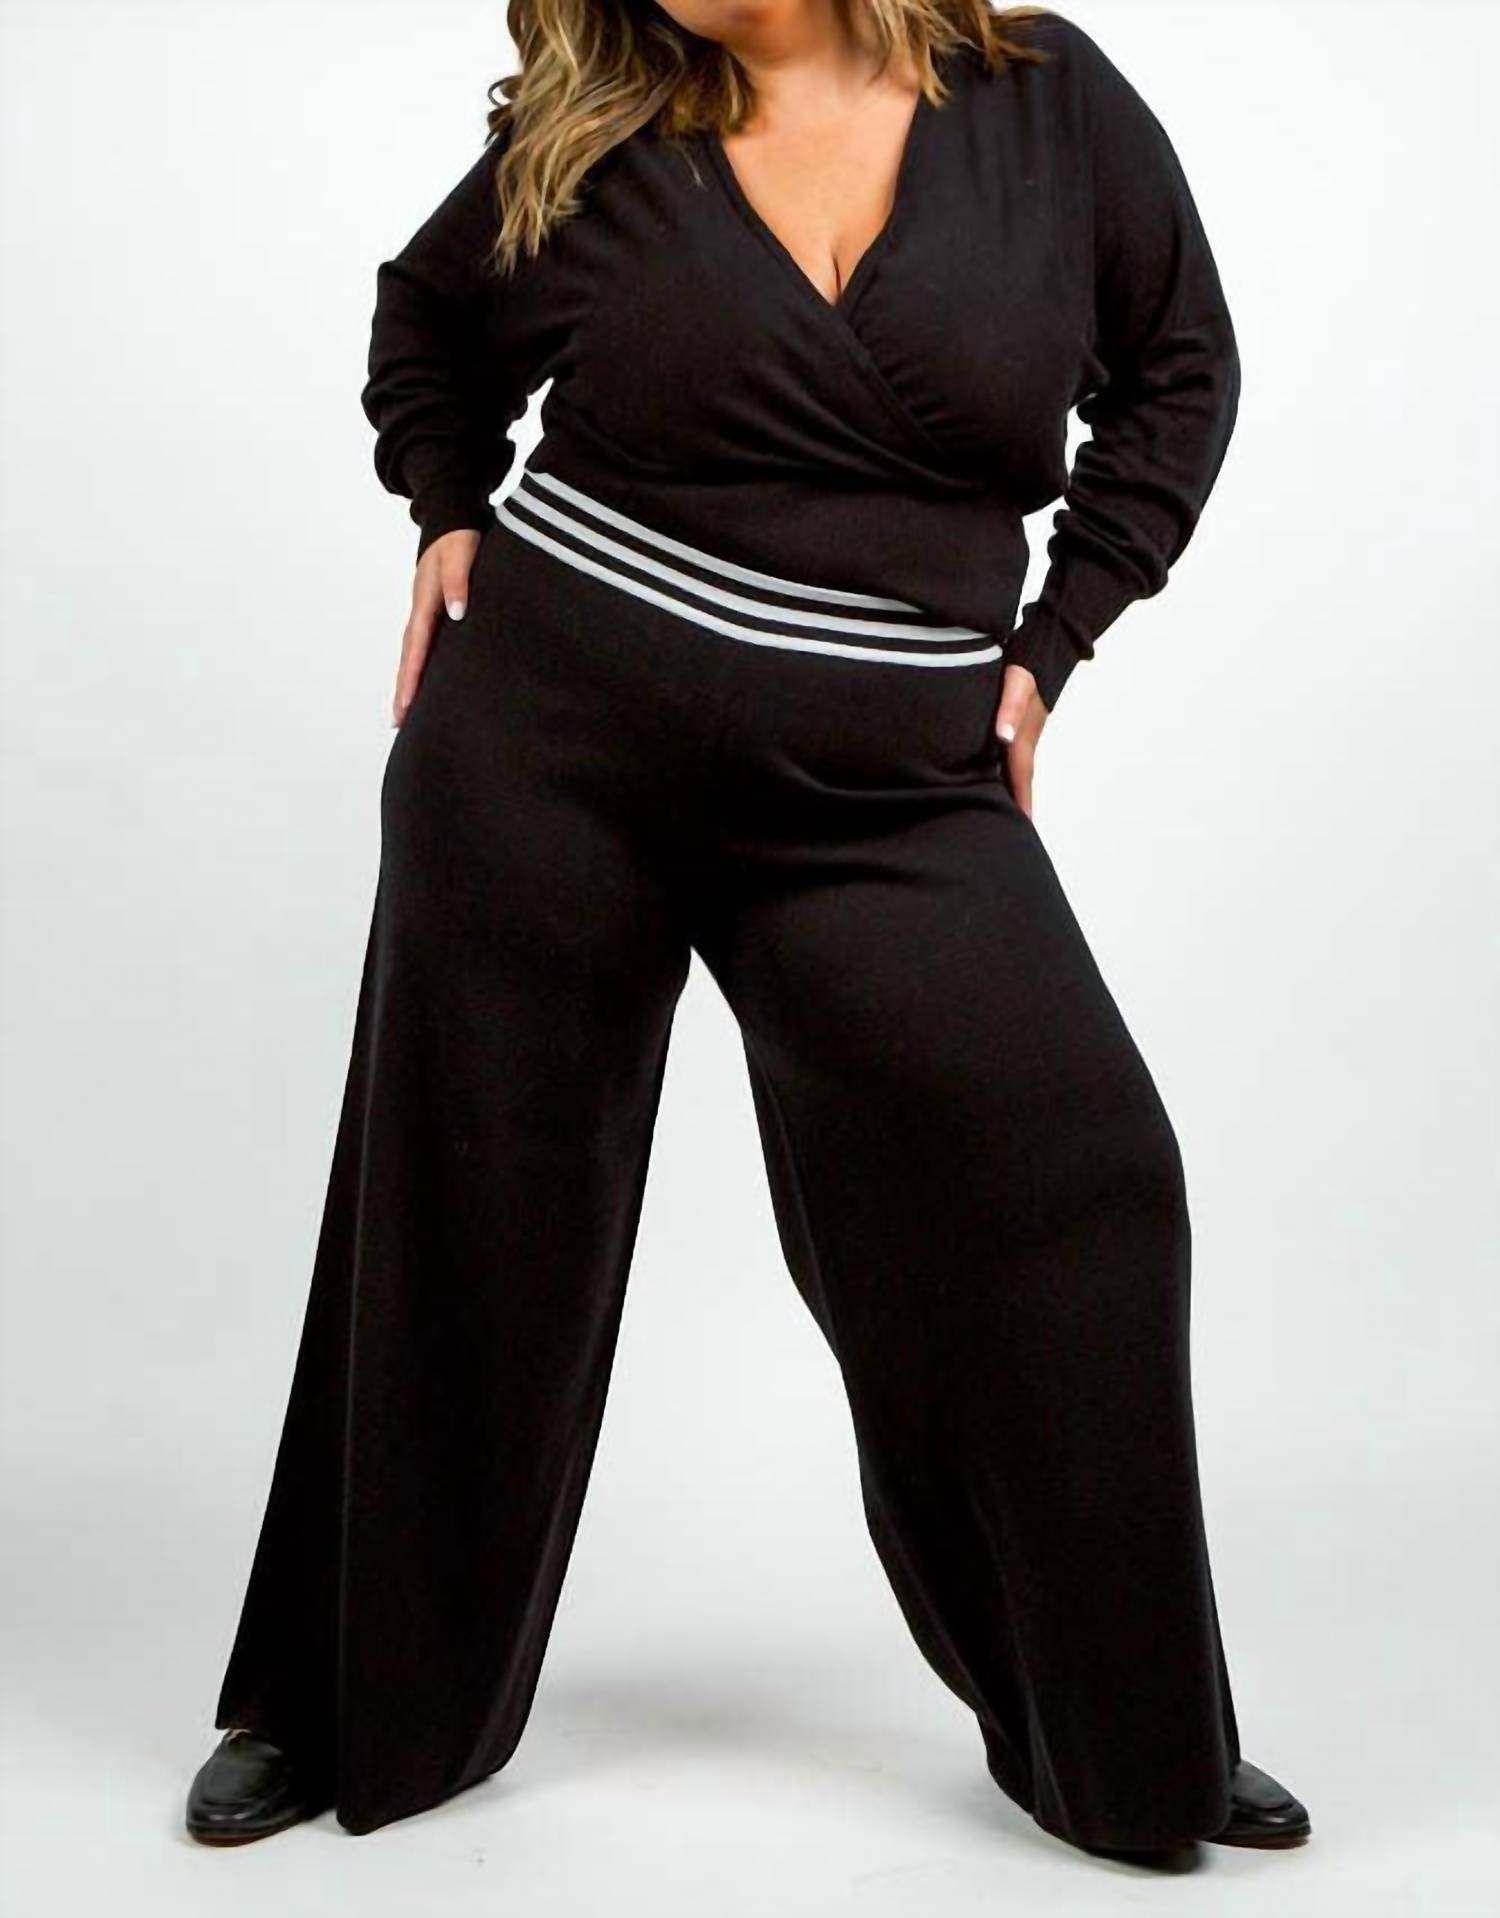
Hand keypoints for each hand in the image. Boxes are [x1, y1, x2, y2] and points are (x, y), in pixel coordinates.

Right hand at [393, 528, 482, 725]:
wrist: (451, 519)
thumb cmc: (459, 538)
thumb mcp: (461, 554)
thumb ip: (459, 581)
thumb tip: (456, 613)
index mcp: (426, 601)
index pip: (418, 645)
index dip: (413, 675)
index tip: (408, 702)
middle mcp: (421, 612)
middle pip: (409, 657)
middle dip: (403, 689)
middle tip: (398, 722)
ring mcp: (425, 614)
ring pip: (413, 655)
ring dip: (408, 683)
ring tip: (404, 714)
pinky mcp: (434, 614)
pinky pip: (424, 647)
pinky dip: (420, 667)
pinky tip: (423, 686)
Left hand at [992, 662, 1048, 819]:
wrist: (1044, 646)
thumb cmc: (1026, 664)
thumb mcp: (1016, 683)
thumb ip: (1009, 709)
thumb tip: (1004, 738)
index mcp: (1022, 735)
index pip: (1020, 776)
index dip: (1020, 801)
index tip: (1023, 826)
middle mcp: (1023, 738)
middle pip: (1021, 779)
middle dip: (1019, 804)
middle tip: (1015, 831)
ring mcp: (1022, 732)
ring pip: (1016, 768)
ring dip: (1014, 790)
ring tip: (1007, 814)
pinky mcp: (1018, 724)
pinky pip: (1012, 755)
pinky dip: (1007, 771)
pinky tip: (997, 777)